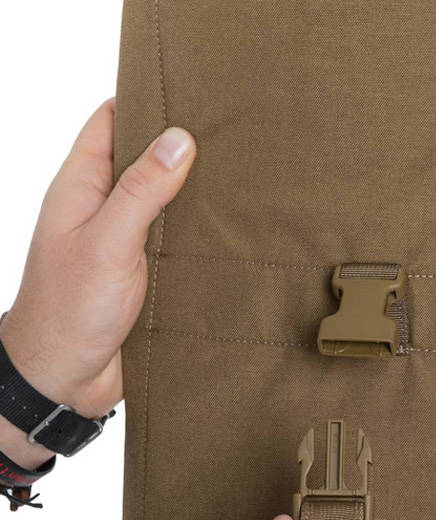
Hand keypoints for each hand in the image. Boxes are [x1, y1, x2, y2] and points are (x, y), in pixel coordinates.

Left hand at [0, 99, 195, 468]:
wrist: (64, 378)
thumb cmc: (68, 311)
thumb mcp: (107, 242)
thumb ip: (142, 191)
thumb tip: (178, 140)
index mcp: (80, 188)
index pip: (110, 124)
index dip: (144, 102)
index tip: (189, 92)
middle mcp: (101, 210)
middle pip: (141, 160)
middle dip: (179, 147)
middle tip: (230, 136)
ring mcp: (122, 242)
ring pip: (161, 203)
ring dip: (193, 194)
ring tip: (239, 180)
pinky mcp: (141, 274)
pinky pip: (171, 241)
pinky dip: (196, 233)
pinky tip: (227, 233)